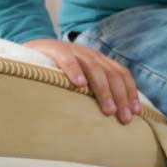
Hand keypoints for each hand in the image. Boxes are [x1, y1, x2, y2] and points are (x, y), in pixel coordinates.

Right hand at [23, 38, 140, 124]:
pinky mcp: (54, 49)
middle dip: (120, 96)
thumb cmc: (57, 72)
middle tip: (123, 117)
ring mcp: (73, 50)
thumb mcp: (81, 79)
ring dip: (103, 90)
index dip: (130, 91)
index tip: (136, 112)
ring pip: (94, 68)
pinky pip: (67, 59)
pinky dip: (74, 71)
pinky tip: (80, 85)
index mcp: (99, 60)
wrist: (29, 49)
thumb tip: (114, 114)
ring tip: (108, 109)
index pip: (121, 73)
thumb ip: (95, 90)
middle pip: (112, 74)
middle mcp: (90, 53)